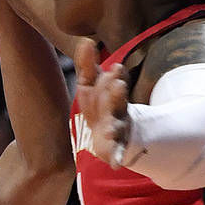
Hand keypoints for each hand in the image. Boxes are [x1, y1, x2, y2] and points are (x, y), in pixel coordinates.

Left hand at [75, 39, 129, 168]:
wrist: (111, 132)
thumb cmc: (100, 102)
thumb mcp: (91, 83)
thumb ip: (87, 64)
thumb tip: (85, 40)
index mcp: (111, 93)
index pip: (112, 84)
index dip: (113, 77)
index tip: (115, 68)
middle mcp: (117, 110)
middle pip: (117, 103)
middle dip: (116, 95)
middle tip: (118, 84)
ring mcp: (118, 129)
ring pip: (117, 127)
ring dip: (115, 127)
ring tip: (110, 130)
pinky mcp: (114, 148)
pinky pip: (117, 154)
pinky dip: (117, 158)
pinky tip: (116, 164)